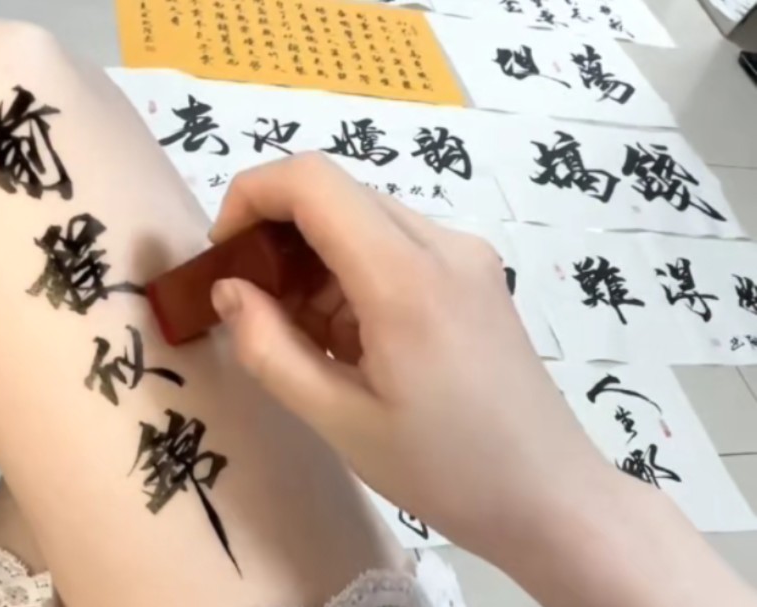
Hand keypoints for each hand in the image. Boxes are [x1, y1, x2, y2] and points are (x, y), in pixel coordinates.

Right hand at [209, 153, 613, 556]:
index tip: (224, 255)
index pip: (312, 182)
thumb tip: (228, 290)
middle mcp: (443, 244)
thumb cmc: (446, 472)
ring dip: (316, 263)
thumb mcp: (340, 421)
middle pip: (336, 195)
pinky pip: (395, 247)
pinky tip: (352, 341)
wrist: (551, 497)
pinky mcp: (475, 274)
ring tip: (307, 341)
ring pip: (363, 220)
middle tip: (256, 311)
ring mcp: (466, 256)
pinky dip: (352, 277)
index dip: (250, 196)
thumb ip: (269, 349)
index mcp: (407, 278)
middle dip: (278, 238)